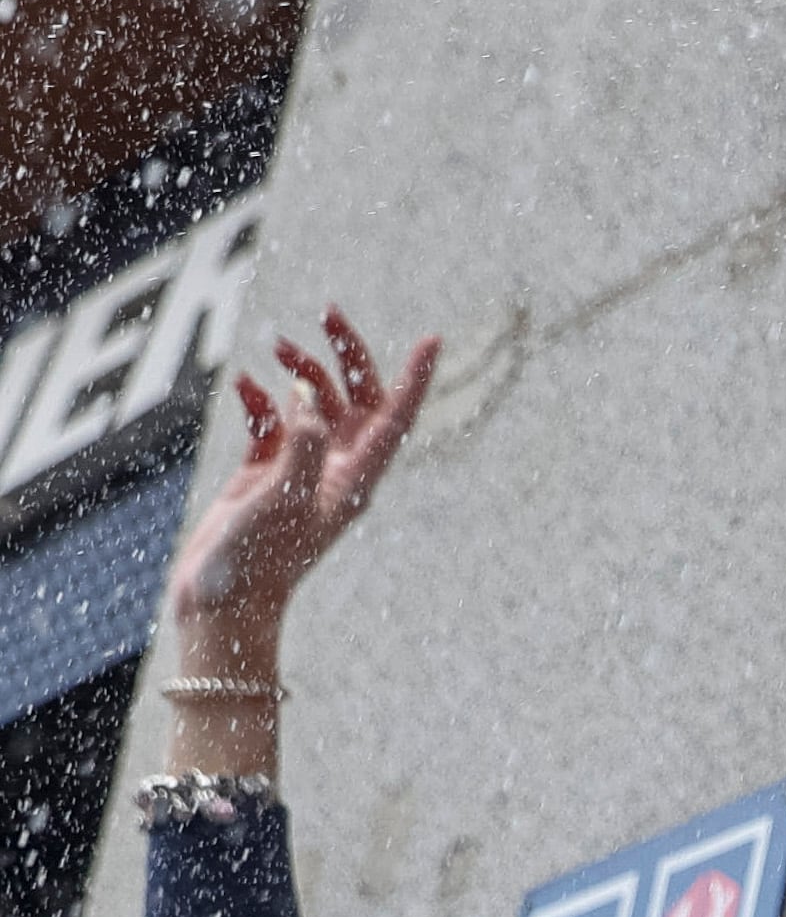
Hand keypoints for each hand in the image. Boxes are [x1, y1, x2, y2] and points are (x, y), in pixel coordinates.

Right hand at [168, 311, 436, 657]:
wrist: (222, 603)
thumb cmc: (257, 559)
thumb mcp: (283, 496)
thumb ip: (301, 442)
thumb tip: (308, 393)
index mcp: (356, 480)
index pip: (396, 418)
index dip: (415, 377)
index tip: (432, 338)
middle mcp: (336, 471)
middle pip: (358, 400)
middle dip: (347, 355)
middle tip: (328, 312)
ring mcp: (301, 471)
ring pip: (315, 405)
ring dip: (301, 373)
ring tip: (276, 347)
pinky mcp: (265, 474)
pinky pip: (272, 422)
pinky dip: (262, 399)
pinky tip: (245, 386)